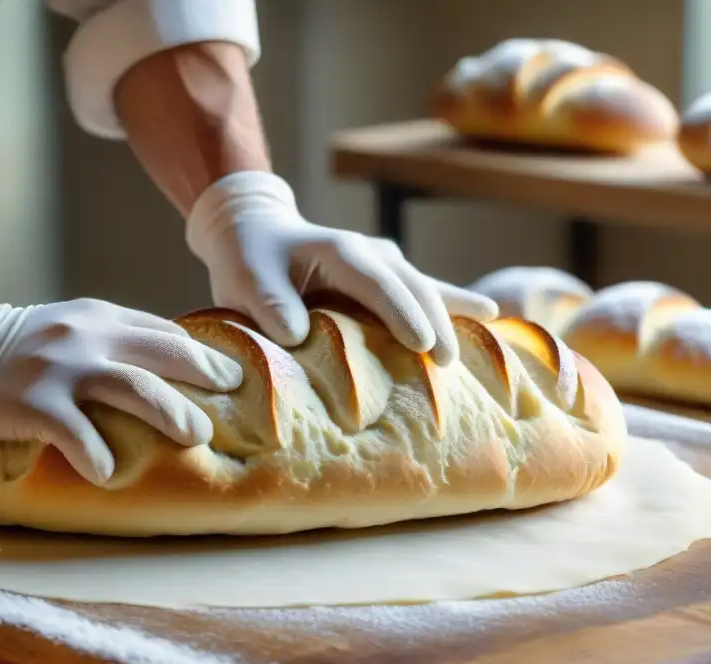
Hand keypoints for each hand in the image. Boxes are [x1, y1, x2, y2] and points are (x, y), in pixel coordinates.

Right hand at [0, 291, 242, 484]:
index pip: (165, 332)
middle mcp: (88, 338)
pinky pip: (78, 435)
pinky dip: (99, 458)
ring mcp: (61, 370)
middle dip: (207, 375)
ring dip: (172, 415)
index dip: (203, 354)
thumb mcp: (69, 328)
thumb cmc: (14, 344)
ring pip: (135, 389)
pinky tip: (109, 476)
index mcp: (100, 319)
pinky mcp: (34, 403)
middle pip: (165, 354)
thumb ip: (111, 342)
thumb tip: (161, 373)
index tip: (230, 376)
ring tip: (197, 438)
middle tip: (233, 399)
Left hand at [185, 171, 498, 364]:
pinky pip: (425, 292)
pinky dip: (453, 306)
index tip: (421, 343)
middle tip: (449, 361)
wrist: (254, 232)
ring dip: (452, 312)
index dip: (399, 312)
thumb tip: (296, 335)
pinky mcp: (388, 278)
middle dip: (435, 321)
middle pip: (411, 286)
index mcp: (338, 251)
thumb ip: (268, 305)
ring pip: (426, 287)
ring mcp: (384, 263)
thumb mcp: (243, 281)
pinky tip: (489, 316)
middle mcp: (369, 253)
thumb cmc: (248, 262)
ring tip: (489, 328)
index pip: (375, 283)